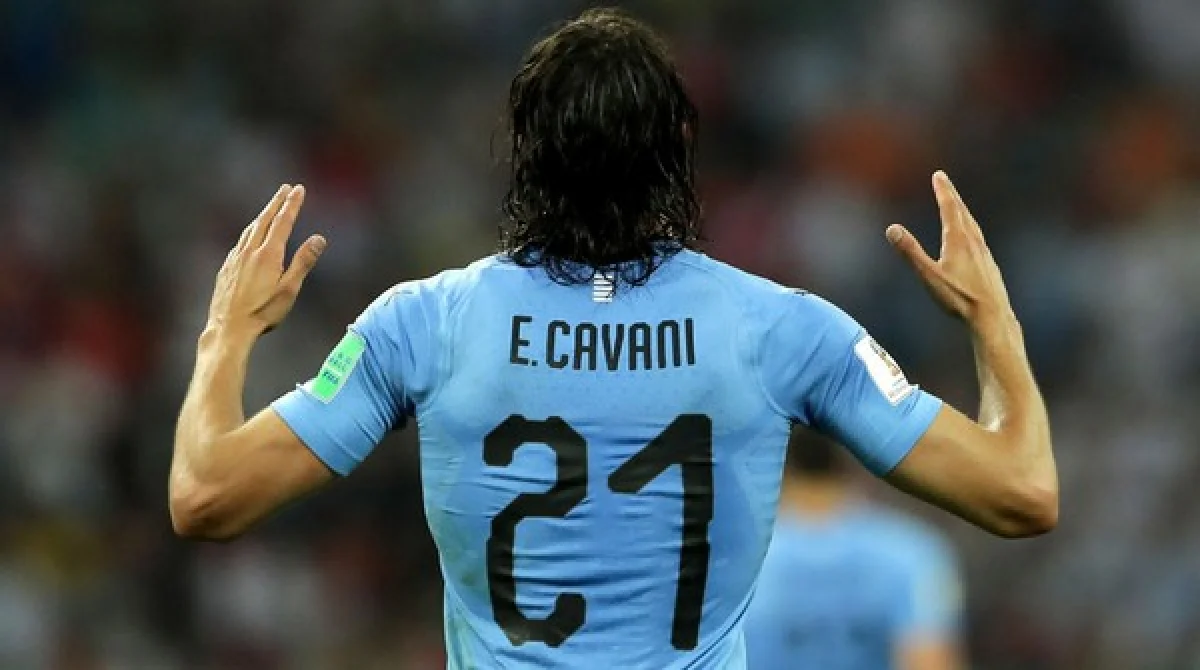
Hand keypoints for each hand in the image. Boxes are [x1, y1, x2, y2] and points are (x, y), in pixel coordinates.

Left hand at [207, 184, 325, 336]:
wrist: (229, 327)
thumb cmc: (263, 312)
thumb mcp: (290, 289)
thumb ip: (303, 261)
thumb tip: (319, 238)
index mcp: (268, 255)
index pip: (283, 222)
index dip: (292, 204)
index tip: (299, 190)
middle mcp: (250, 251)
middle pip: (265, 220)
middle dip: (276, 203)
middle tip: (285, 189)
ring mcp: (235, 258)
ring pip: (250, 229)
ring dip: (262, 215)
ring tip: (270, 207)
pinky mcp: (226, 268)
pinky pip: (240, 242)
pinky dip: (250, 231)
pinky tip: (250, 236)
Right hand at [886, 171, 1012, 326]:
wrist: (992, 317)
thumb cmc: (959, 298)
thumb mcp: (929, 276)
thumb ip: (910, 252)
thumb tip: (892, 229)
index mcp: (958, 240)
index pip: (950, 208)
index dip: (943, 191)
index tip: (939, 175)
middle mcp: (974, 242)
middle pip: (963, 212)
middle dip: (952, 196)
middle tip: (944, 182)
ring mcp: (984, 253)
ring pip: (973, 225)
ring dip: (963, 212)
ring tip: (957, 206)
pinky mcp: (990, 265)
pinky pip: (979, 239)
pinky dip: (971, 229)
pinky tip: (971, 240)